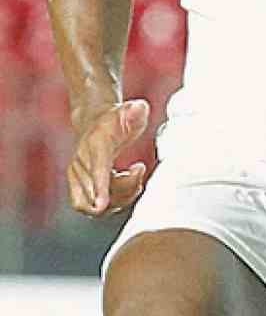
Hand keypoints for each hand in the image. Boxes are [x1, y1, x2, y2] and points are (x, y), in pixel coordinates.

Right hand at [67, 98, 150, 215]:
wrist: (93, 121)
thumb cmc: (115, 119)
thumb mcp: (129, 110)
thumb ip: (135, 110)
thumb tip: (139, 108)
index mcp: (95, 145)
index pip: (96, 169)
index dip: (99, 187)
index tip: (101, 205)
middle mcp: (80, 164)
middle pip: (97, 192)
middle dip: (124, 190)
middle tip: (139, 170)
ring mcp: (78, 177)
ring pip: (94, 205)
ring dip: (120, 198)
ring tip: (134, 178)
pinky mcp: (80, 187)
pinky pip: (94, 207)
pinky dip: (114, 203)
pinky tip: (126, 185)